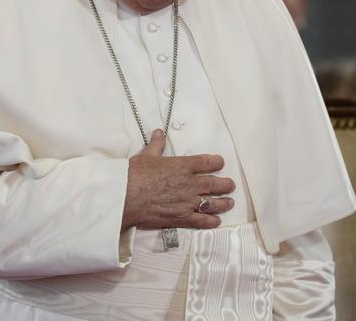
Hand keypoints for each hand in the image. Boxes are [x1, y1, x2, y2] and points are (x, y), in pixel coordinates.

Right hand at [121, 129, 235, 230]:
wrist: (126, 196)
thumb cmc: (134, 175)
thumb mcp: (146, 156)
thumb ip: (156, 145)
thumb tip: (158, 133)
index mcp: (183, 166)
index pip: (207, 162)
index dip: (216, 162)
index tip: (220, 163)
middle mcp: (190, 184)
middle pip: (215, 184)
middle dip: (225, 184)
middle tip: (230, 185)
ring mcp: (188, 202)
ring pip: (213, 203)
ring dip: (223, 203)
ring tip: (229, 203)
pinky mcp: (181, 218)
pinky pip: (202, 221)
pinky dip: (211, 221)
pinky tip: (216, 221)